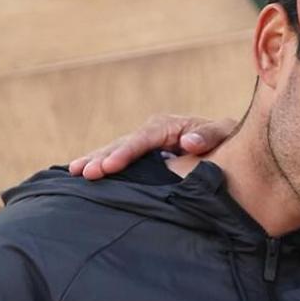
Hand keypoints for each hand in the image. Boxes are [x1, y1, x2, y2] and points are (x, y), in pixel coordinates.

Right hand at [68, 114, 237, 179]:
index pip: (141, 139)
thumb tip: (189, 143)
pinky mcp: (141, 157)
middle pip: (121, 145)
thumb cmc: (225, 139)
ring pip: (114, 152)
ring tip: (74, 172)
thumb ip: (208, 135)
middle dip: (101, 158)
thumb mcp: (223, 133)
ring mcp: (143, 145)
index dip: (125, 153)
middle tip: (81, 172)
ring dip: (95, 161)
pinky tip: (81, 175)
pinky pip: (118, 160)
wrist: (226, 143)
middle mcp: (150, 133)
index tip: (109, 167)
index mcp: (166, 126)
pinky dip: (101, 166)